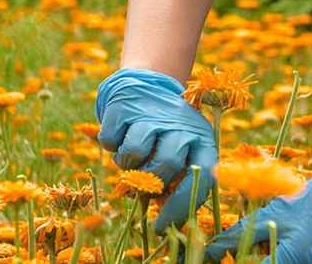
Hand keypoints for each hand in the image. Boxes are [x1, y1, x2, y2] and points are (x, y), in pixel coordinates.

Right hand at [96, 67, 218, 234]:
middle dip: (151, 181)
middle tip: (143, 180)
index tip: (160, 226)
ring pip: (134, 152)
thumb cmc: (168, 133)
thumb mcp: (183, 151)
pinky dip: (110, 144)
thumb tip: (165, 219)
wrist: (149, 85)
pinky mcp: (123, 107)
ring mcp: (152, 113)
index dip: (180, 207)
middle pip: (166, 164)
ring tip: (132, 155)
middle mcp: (181, 124)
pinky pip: (110, 140)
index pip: (201, 178)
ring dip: (127, 163)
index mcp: (202, 139)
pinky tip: (120, 135)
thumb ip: (177, 181)